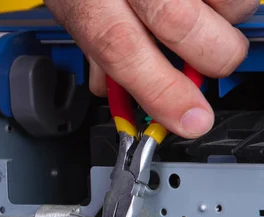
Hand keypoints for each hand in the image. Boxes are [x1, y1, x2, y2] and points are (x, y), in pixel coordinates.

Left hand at [45, 0, 258, 137]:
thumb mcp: (74, 4)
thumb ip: (97, 46)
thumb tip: (115, 89)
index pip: (122, 50)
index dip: (160, 91)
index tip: (191, 119)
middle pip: (182, 23)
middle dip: (211, 58)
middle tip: (211, 63)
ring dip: (229, 16)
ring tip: (208, 9)